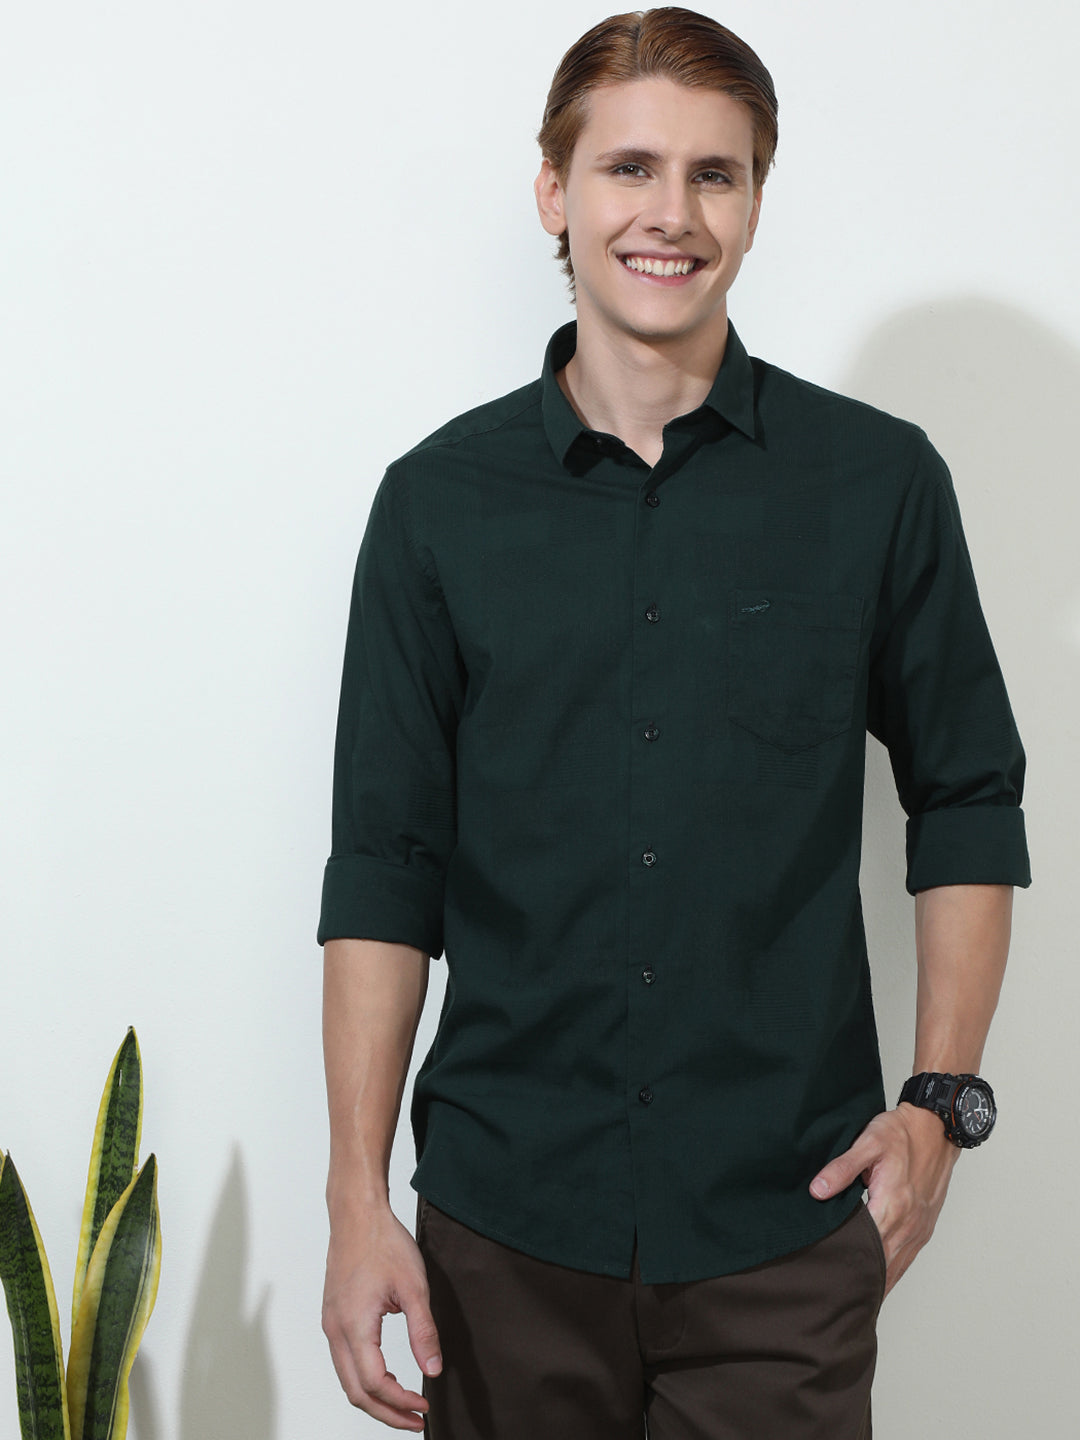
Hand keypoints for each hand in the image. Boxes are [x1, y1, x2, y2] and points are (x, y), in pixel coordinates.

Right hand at [322, 1201, 442, 1430]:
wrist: (356, 1214)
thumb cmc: (383, 1242)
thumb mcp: (414, 1286)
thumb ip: (423, 1331)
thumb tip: (433, 1370)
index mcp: (354, 1326)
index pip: (375, 1383)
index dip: (401, 1402)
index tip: (425, 1405)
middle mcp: (335, 1331)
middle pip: (356, 1392)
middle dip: (386, 1412)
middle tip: (415, 1420)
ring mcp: (330, 1324)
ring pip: (347, 1380)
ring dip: (375, 1398)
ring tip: (405, 1403)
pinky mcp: (333, 1317)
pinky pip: (344, 1362)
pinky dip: (364, 1378)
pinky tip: (387, 1376)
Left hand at [808, 1104, 960, 1297]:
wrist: (938, 1128)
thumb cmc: (902, 1133)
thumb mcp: (868, 1142)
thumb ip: (842, 1168)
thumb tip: (818, 1190)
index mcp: (893, 1205)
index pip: (866, 1248)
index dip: (848, 1267)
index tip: (829, 1283)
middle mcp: (909, 1223)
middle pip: (882, 1266)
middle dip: (861, 1284)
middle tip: (836, 1299)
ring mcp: (919, 1228)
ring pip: (897, 1267)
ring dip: (879, 1284)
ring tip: (855, 1301)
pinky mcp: (925, 1226)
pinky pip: (908, 1258)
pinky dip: (894, 1273)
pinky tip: (880, 1282)